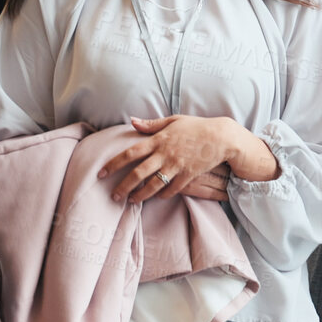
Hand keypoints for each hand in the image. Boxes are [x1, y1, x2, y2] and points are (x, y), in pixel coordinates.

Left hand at [101, 115, 275, 202]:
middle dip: (123, 186)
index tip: (101, 173)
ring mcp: (176, 166)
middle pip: (138, 173)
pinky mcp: (188, 175)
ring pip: (153, 185)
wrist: (220, 137)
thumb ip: (151, 124)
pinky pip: (172, 189)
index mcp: (158, 140)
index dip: (113, 164)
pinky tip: (155, 197)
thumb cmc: (196, 126)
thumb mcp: (172, 120)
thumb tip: (132, 121)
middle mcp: (164, 154)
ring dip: (140, 195)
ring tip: (131, 200)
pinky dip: (162, 195)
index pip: (130, 153)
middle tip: (113, 196)